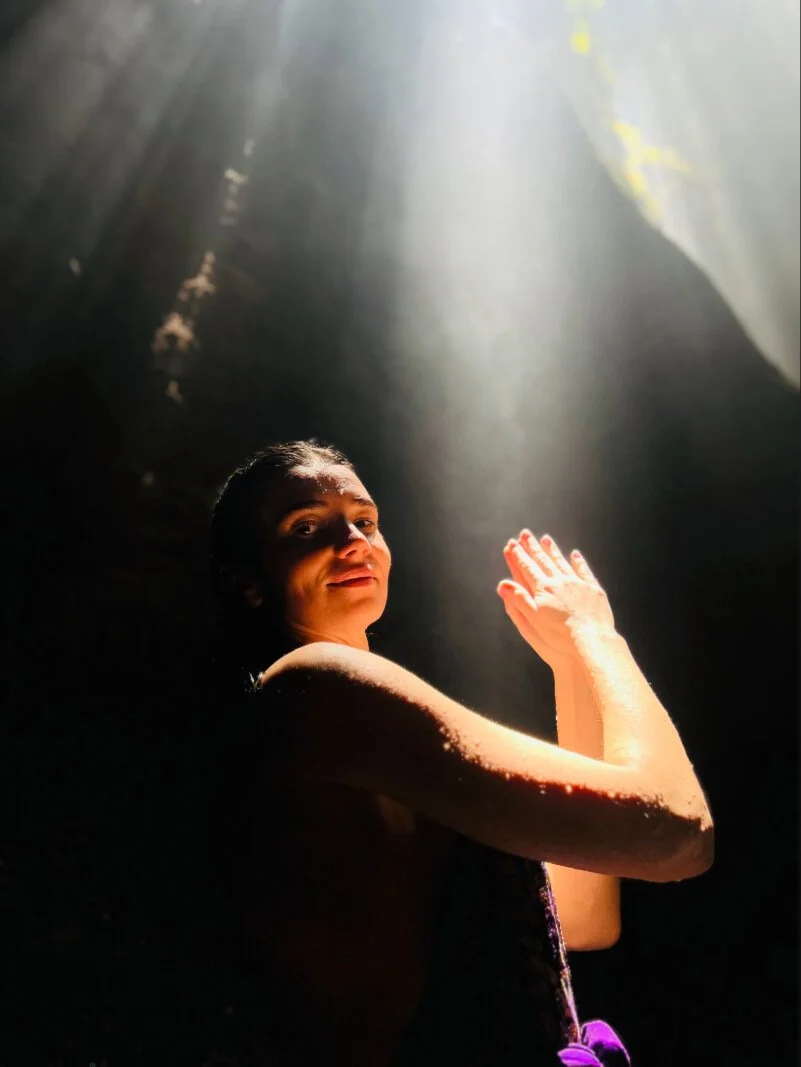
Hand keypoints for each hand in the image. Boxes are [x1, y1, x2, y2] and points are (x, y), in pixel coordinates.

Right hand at [498, 531, 614, 668]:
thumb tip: (503, 584)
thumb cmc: (560, 636)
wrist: (591, 639)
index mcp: (543, 589)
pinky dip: (578, 562)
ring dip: (552, 550)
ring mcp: (578, 584)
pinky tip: (575, 554)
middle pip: (543, 561)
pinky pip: (584, 571)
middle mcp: (559, 582)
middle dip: (533, 547)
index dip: (518, 556)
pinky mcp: (593, 590)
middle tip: (525, 534)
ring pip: (562, 562)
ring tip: (546, 539)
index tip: (512, 545)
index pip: (527, 569)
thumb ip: (519, 600)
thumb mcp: (533, 621)